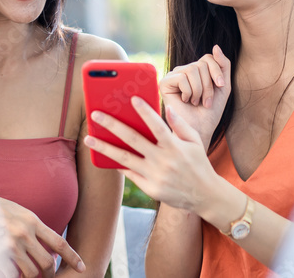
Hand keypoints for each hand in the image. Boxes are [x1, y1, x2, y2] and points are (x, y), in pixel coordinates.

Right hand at [0, 189, 85, 276]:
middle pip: (47, 263)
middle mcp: (23, 233)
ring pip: (31, 273)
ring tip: (31, 277)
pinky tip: (14, 274)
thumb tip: (52, 246)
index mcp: (32, 221)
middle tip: (49, 277)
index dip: (73, 258)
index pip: (59, 243)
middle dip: (51, 274)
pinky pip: (12, 275)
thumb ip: (36, 228)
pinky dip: (15, 277)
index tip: (82, 267)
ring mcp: (9, 245)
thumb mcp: (20, 213)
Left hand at [83, 97, 219, 214]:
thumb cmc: (198, 163)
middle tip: (96, 115)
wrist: (205, 196)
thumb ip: (180, 124)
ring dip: (105, 148)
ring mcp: (155, 176)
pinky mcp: (150, 188)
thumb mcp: (194, 142)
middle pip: (133, 140)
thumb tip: (166, 108)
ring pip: (125, 159)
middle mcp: (163, 161)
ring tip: (88, 139)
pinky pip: (130, 173)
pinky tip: (104, 155)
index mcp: (175, 147)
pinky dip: (117, 164)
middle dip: (113, 125)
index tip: (132, 98)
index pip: (157, 126)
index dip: (145, 112)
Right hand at [159, 45, 231, 146]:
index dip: (217, 71)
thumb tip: (215, 46)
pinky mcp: (164, 83)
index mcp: (197, 70)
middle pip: (201, 64)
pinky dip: (188, 91)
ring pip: (192, 70)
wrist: (200, 129)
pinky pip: (182, 77)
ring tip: (196, 102)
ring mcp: (173, 76)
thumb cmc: (210, 112)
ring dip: (199, 90)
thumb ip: (223, 65)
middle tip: (206, 101)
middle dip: (208, 85)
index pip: (208, 58)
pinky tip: (185, 101)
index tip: (221, 86)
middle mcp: (183, 71)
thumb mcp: (223, 87)